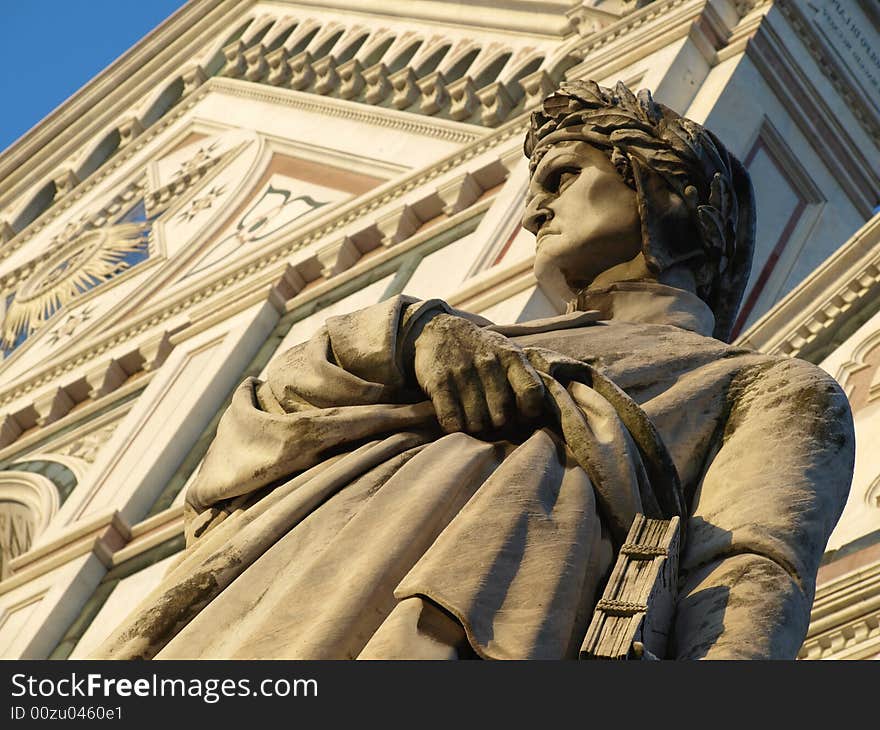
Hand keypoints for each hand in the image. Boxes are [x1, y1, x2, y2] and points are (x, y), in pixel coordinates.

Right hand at [412, 313, 544, 433]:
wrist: (439, 330)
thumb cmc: (482, 350)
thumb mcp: (509, 353)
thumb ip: (527, 376)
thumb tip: (547, 410)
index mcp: (511, 357)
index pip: (531, 393)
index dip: (529, 413)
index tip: (522, 416)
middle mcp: (488, 363)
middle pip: (502, 416)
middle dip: (499, 426)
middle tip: (494, 422)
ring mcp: (462, 373)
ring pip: (476, 423)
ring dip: (476, 428)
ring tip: (475, 420)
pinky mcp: (439, 382)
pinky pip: (452, 421)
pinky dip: (455, 428)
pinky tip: (457, 420)